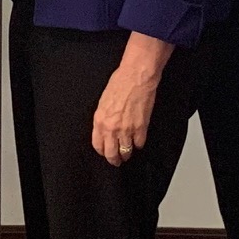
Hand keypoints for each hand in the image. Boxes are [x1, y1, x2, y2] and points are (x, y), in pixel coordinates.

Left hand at [92, 34, 170, 165]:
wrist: (136, 77)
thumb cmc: (120, 83)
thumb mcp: (103, 101)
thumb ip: (103, 118)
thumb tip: (105, 129)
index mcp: (99, 120)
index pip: (98, 145)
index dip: (102, 151)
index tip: (106, 152)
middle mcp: (111, 128)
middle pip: (111, 153)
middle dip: (114, 159)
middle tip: (117, 161)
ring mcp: (126, 130)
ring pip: (126, 152)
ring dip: (127, 153)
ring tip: (128, 153)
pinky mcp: (140, 128)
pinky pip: (139, 144)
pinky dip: (139, 144)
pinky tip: (138, 140)